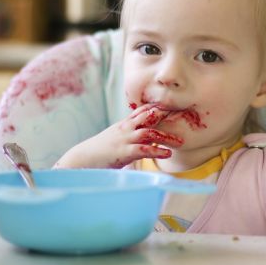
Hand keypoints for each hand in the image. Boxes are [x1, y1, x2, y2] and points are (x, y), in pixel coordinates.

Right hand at [53, 103, 183, 168]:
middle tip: (184, 115)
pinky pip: (143, 149)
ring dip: (165, 136)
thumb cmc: (99, 151)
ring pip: (149, 132)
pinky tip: (167, 154)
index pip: (143, 110)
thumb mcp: (115, 138)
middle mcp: (126, 128)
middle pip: (149, 116)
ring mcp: (125, 139)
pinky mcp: (123, 152)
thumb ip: (128, 135)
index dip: (158, 107)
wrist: (81, 159)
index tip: (174, 105)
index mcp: (124, 124)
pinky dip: (157, 151)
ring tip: (180, 142)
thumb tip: (141, 138)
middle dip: (166, 115)